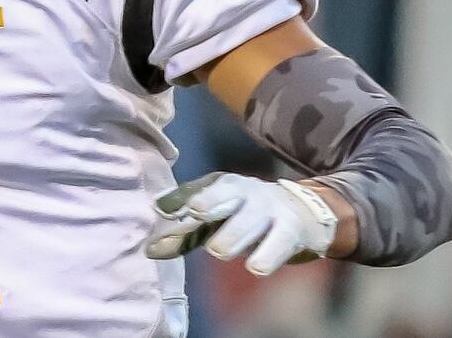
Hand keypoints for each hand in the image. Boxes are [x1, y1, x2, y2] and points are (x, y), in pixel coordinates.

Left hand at [147, 172, 337, 275]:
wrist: (302, 211)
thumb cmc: (245, 213)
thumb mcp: (218, 215)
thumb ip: (183, 233)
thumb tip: (149, 250)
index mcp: (226, 185)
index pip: (203, 191)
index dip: (187, 201)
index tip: (169, 211)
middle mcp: (247, 193)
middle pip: (224, 200)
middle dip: (206, 208)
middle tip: (198, 228)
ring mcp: (270, 212)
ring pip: (244, 228)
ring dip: (228, 242)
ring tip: (220, 250)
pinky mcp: (289, 234)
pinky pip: (270, 252)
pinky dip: (260, 261)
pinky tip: (255, 265)